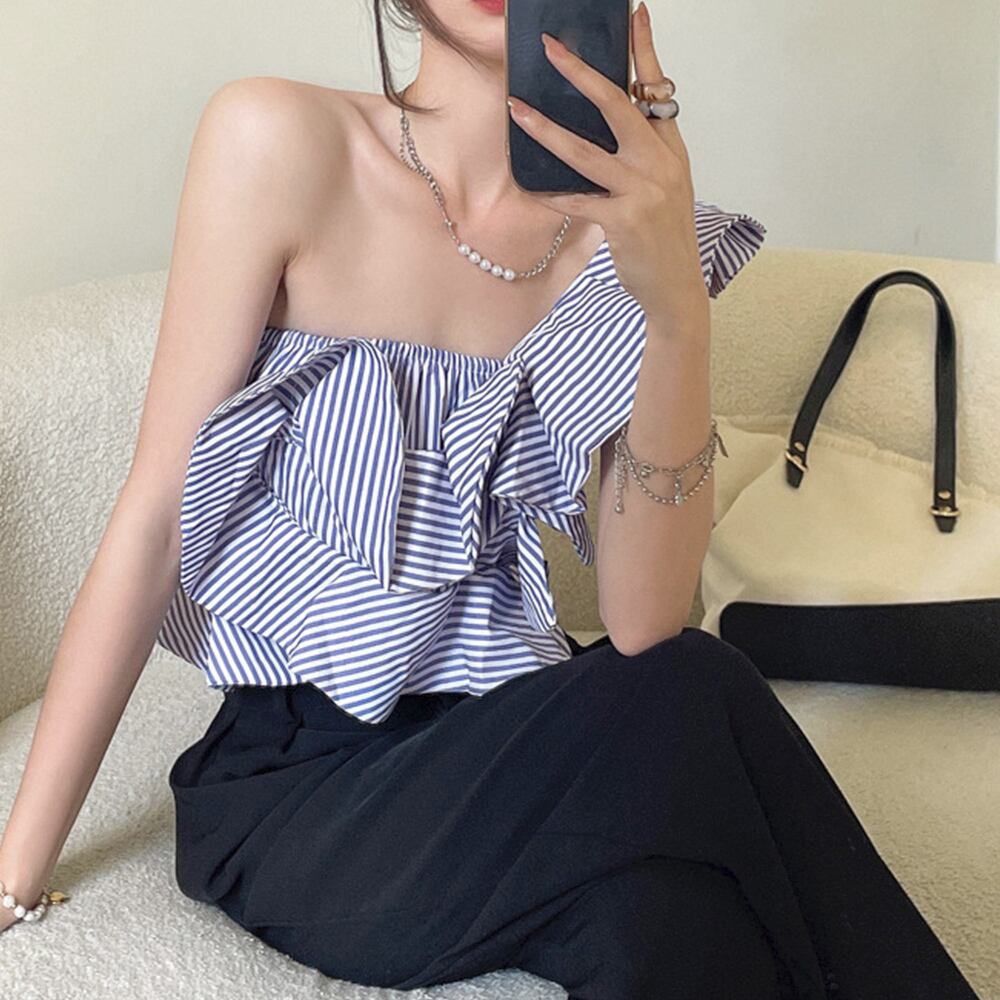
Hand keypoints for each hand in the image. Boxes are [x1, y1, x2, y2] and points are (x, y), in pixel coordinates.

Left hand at [506, 1, 706, 323]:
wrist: (677, 288)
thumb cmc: (665, 237)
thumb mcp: (666, 188)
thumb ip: (643, 155)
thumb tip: (605, 128)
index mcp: (671, 150)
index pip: (656, 91)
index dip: (645, 50)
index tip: (634, 14)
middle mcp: (660, 163)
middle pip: (618, 106)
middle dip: (582, 73)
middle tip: (551, 48)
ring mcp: (642, 191)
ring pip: (585, 151)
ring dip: (545, 130)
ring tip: (516, 110)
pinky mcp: (623, 221)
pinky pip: (577, 200)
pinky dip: (551, 195)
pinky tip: (531, 189)